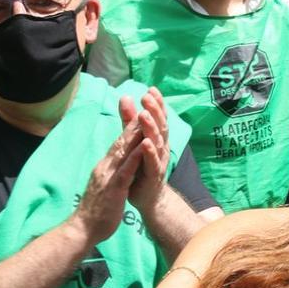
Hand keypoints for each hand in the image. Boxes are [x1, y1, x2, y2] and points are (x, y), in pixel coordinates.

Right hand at [72, 109, 144, 242]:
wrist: (83, 229)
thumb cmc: (97, 209)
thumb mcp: (106, 184)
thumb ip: (111, 170)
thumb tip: (116, 159)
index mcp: (105, 165)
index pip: (120, 142)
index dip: (131, 126)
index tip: (142, 110)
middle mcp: (106, 166)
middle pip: (122, 140)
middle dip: (134, 122)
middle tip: (145, 104)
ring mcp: (109, 176)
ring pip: (123, 150)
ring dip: (134, 133)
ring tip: (145, 116)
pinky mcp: (113, 188)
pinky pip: (125, 171)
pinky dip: (134, 158)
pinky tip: (142, 147)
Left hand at [126, 89, 170, 210]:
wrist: (148, 198)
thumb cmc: (141, 168)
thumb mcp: (134, 141)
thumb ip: (130, 121)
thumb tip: (126, 97)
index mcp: (158, 138)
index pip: (159, 117)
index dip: (157, 104)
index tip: (151, 89)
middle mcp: (162, 147)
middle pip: (160, 125)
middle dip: (155, 110)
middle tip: (147, 96)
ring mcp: (160, 160)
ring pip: (157, 141)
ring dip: (151, 127)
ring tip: (144, 114)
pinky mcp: (154, 175)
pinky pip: (153, 162)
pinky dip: (150, 152)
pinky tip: (145, 142)